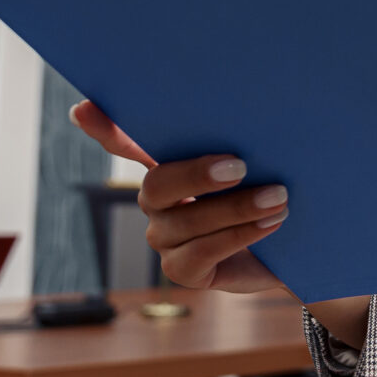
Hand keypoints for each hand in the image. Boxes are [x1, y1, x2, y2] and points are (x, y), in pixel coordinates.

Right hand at [70, 101, 291, 293]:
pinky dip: (237, 237)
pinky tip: (268, 225)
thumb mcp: (261, 163)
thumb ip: (242, 142)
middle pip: (157, 183)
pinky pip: (200, 254)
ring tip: (277, 198)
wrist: (295, 248)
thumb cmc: (271, 193)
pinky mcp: (181, 270)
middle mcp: (156, 200)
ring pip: (185, 221)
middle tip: (241, 166)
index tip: (82, 109)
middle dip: (196, 174)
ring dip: (235, 209)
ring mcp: (164, 237)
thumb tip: (251, 106)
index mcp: (168, 163)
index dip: (105, 128)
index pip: (128, 143)